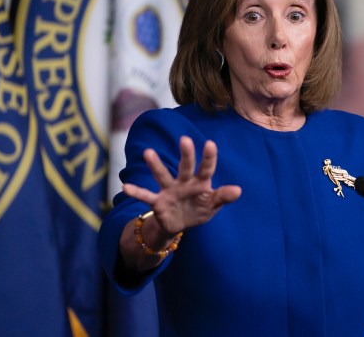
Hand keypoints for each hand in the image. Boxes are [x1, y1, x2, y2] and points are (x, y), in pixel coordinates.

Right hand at [123, 136, 241, 235]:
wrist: (179, 224)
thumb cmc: (198, 209)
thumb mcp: (212, 206)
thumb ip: (223, 197)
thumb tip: (238, 190)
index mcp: (200, 182)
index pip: (206, 168)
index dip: (209, 157)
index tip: (210, 144)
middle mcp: (184, 182)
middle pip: (185, 167)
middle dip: (186, 155)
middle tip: (185, 139)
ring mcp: (169, 190)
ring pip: (162, 176)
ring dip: (156, 165)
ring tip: (148, 153)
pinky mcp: (157, 201)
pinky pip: (145, 196)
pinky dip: (136, 192)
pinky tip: (125, 187)